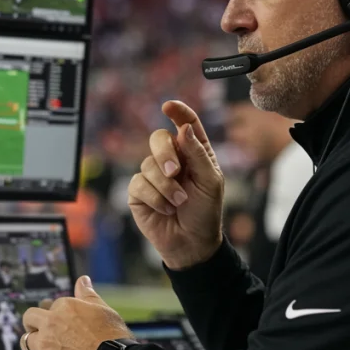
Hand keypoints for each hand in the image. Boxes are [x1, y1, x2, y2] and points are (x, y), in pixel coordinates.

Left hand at [23, 276, 132, 349]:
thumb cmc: (113, 339)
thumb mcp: (104, 311)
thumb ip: (88, 295)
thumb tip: (82, 280)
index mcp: (66, 306)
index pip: (51, 306)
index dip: (56, 316)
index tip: (63, 325)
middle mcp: (51, 322)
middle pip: (29, 318)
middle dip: (33, 325)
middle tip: (42, 334)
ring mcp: (45, 344)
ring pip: (26, 342)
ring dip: (34, 348)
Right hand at [127, 101, 223, 269]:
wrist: (192, 243)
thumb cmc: (205, 212)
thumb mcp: (210, 181)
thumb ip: (198, 154)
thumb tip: (184, 128)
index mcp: (193, 152)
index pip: (185, 124)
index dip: (178, 112)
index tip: (168, 106)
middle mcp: (171, 160)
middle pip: (158, 138)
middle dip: (164, 153)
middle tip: (174, 172)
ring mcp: (153, 175)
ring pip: (147, 164)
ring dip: (165, 186)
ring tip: (178, 202)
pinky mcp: (139, 192)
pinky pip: (139, 184)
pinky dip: (155, 198)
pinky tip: (166, 210)